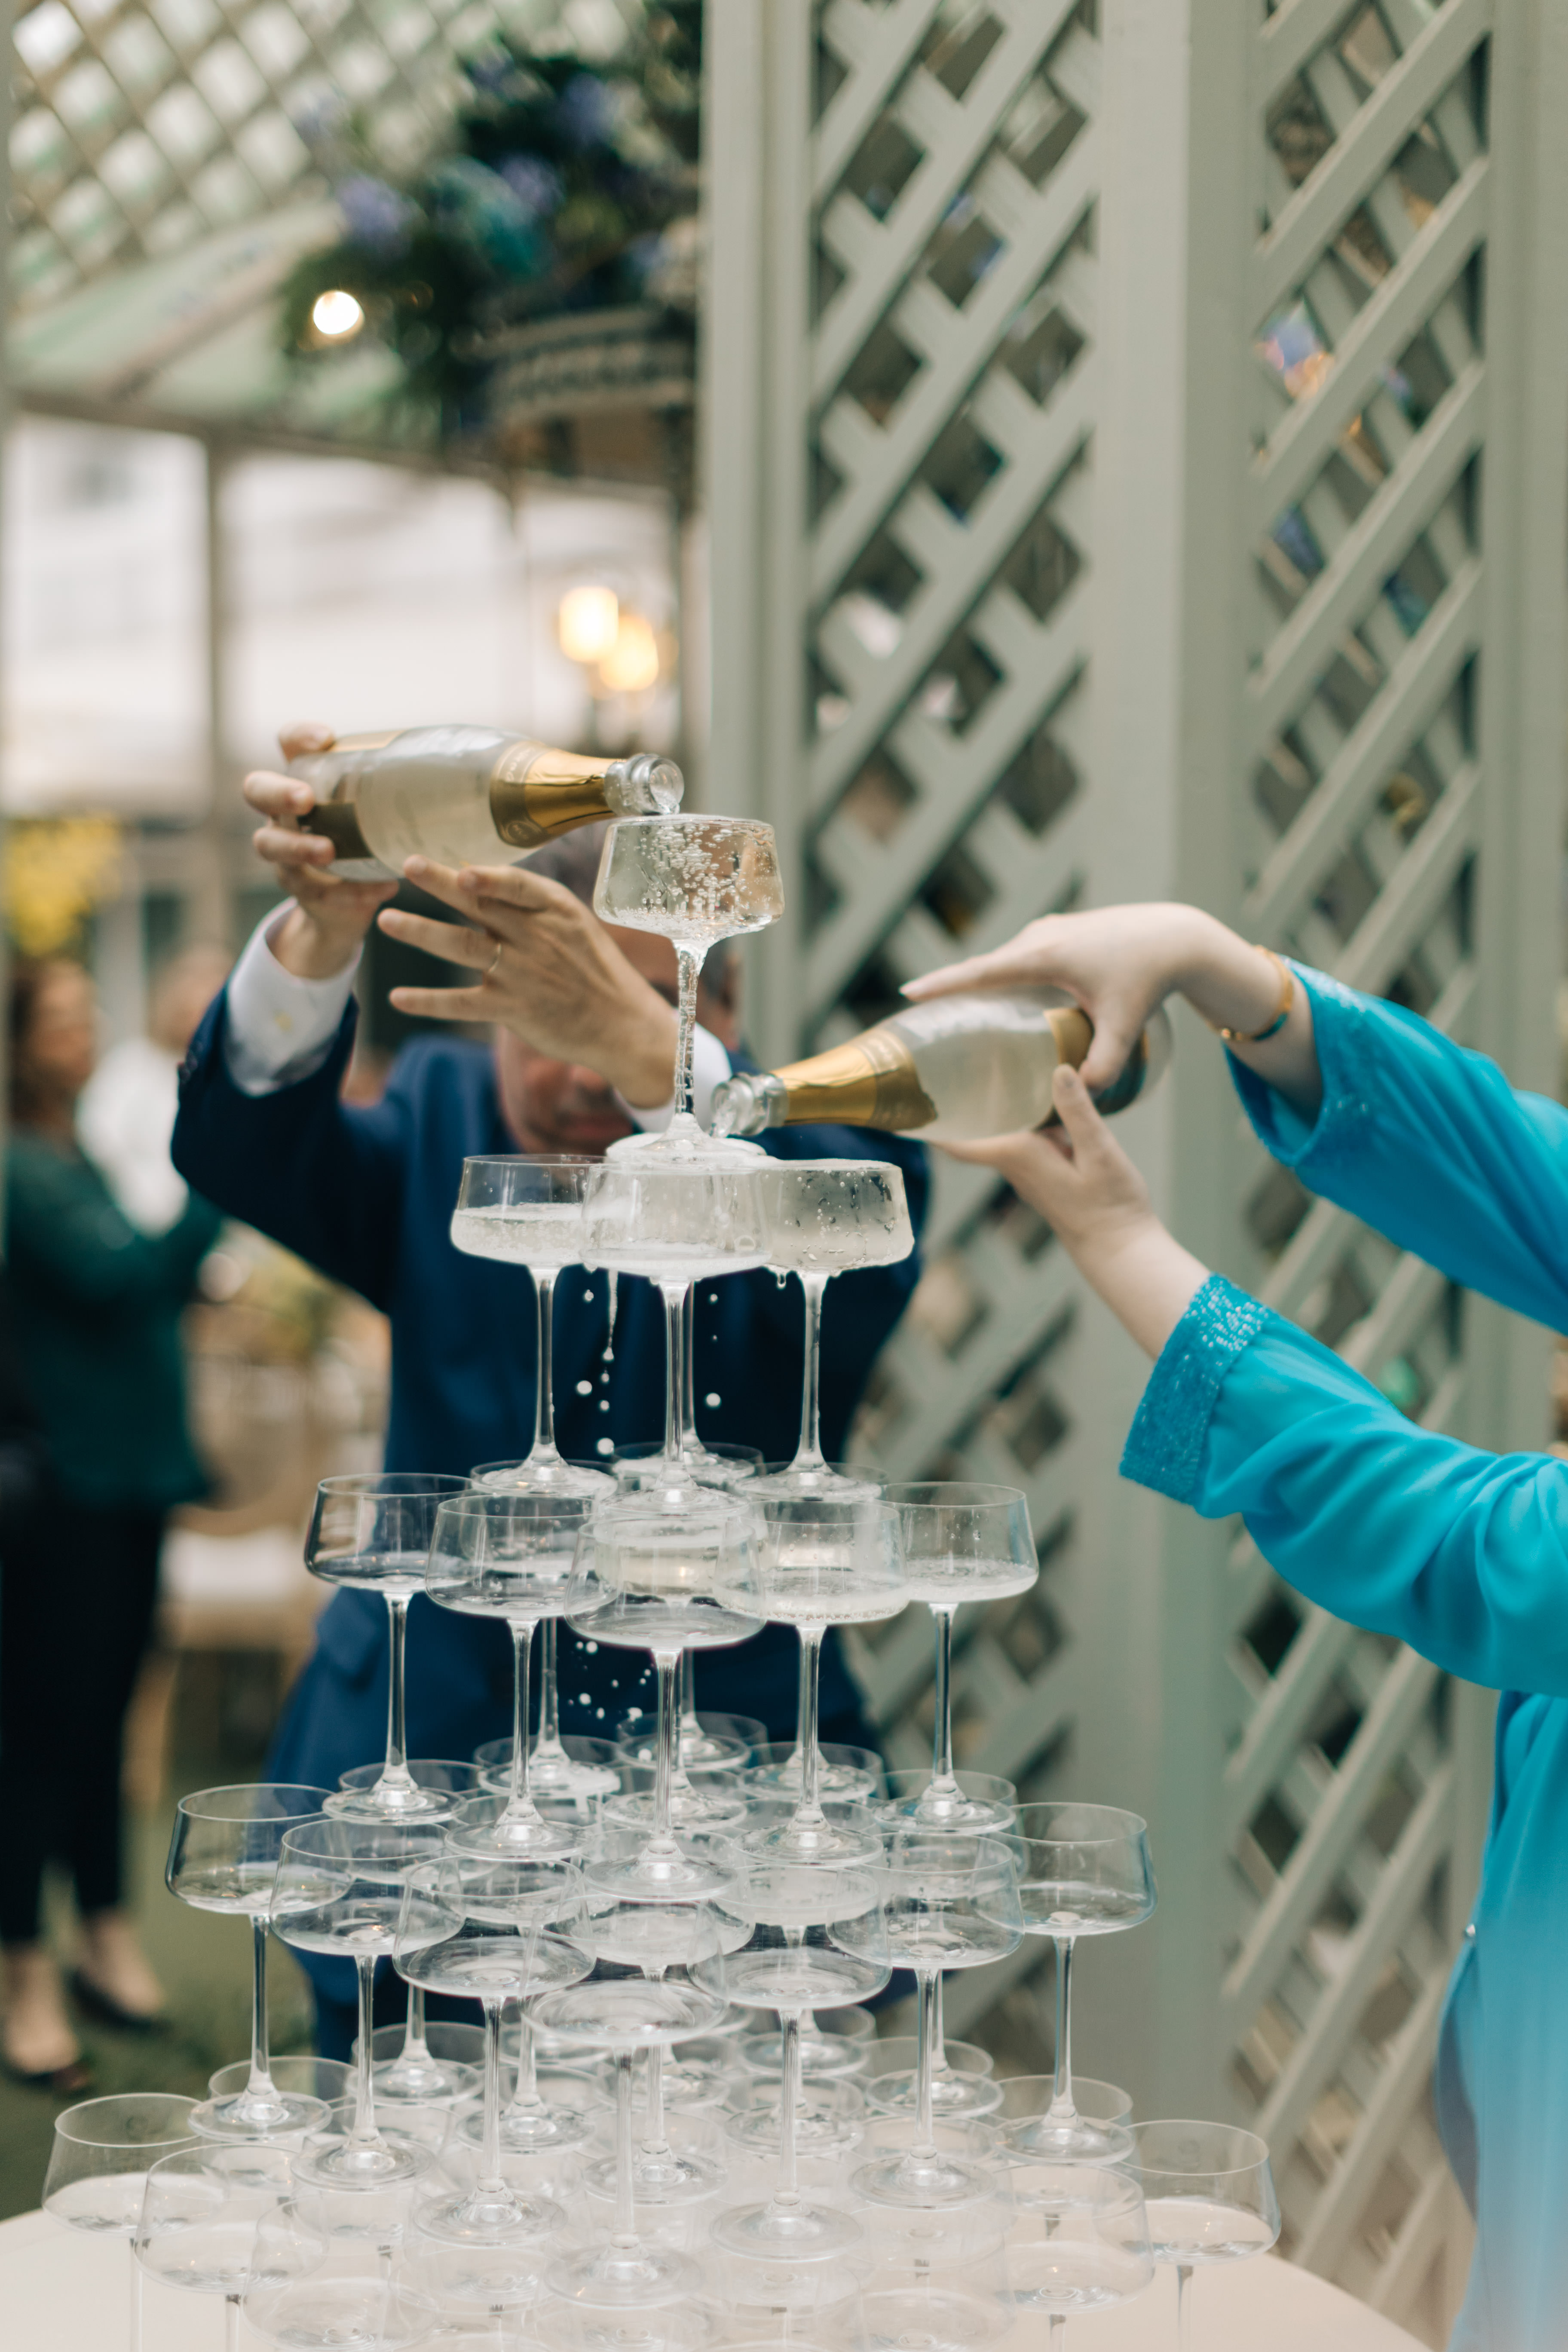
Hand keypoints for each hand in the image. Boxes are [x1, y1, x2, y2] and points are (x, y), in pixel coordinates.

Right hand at [244, 724, 395, 979]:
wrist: (348, 907)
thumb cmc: (373, 841)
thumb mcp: (387, 811)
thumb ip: (412, 787)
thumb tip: (481, 758)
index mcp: (308, 779)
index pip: (288, 743)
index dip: (298, 737)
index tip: (325, 739)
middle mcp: (285, 812)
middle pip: (257, 789)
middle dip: (278, 792)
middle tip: (305, 799)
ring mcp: (285, 852)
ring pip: (269, 844)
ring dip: (298, 846)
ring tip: (328, 852)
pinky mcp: (300, 890)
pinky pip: (312, 891)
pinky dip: (344, 893)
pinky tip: (376, 893)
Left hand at [379, 858, 677, 1107]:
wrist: (620, 1025)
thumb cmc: (594, 969)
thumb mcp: (573, 924)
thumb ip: (529, 903)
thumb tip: (474, 875)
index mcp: (555, 910)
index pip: (517, 885)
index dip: (487, 876)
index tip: (460, 866)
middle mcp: (536, 938)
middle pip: (480, 907)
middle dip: (442, 884)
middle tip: (407, 865)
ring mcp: (522, 974)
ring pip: (462, 947)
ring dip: (421, 933)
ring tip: (386, 921)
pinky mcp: (511, 1009)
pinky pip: (461, 1003)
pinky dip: (428, 1001)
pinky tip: (397, 998)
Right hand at [902, 904, 1280, 1089]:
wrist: (1176, 937)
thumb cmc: (1149, 978)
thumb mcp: (1125, 1026)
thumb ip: (1103, 1066)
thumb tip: (1076, 1096)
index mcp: (1044, 955)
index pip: (981, 972)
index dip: (943, 984)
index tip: (909, 993)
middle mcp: (1039, 936)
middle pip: (986, 967)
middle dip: (954, 989)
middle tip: (923, 1018)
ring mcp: (1049, 930)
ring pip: (1004, 961)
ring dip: (981, 983)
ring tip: (953, 1013)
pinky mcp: (1059, 931)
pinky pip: (1020, 956)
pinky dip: (1005, 975)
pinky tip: (1001, 998)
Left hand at [945, 1065, 1209, 1356]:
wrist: (1119, 1246)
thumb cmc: (1110, 1205)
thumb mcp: (1100, 1153)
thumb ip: (1078, 1111)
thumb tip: (1059, 1069)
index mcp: (1018, 1155)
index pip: (958, 1141)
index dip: (931, 1123)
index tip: (905, 1103)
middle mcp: (1014, 1163)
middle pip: (974, 1130)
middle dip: (957, 1101)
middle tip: (943, 1063)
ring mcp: (1027, 1170)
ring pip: (997, 1132)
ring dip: (987, 1106)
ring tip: (980, 1066)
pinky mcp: (1043, 1172)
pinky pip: (1020, 1137)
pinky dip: (1016, 1115)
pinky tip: (1031, 1094)